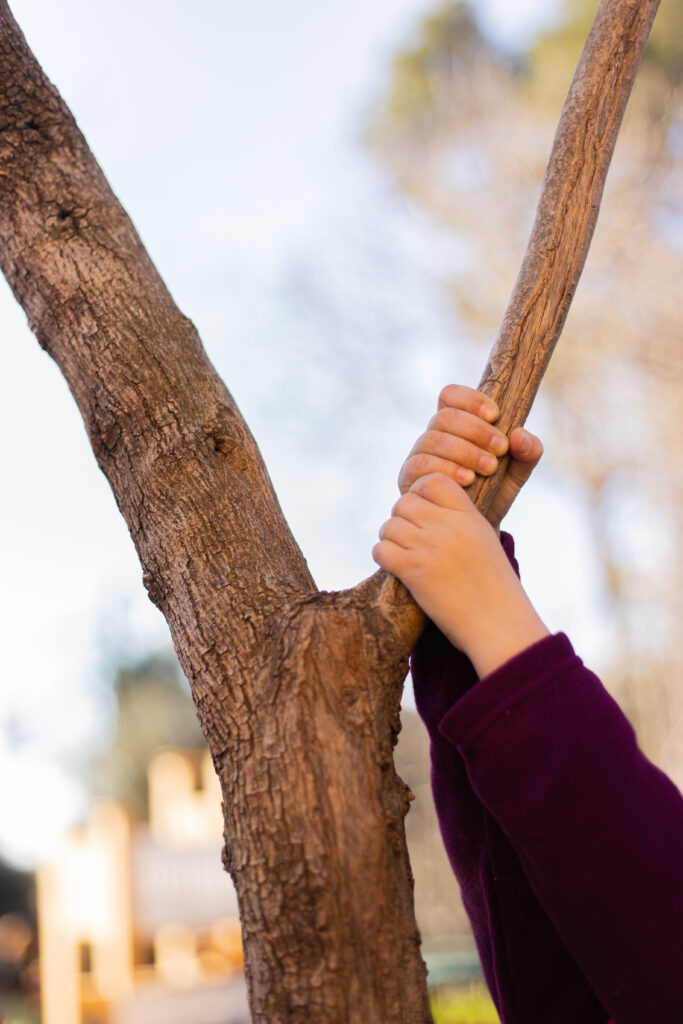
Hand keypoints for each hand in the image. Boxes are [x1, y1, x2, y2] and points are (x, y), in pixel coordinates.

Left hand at [373, 473, 548, 676]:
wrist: (499, 624)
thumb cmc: (494, 588)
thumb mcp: (484, 542)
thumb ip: (459, 521)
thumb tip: (425, 510)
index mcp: (469, 515)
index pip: (432, 481)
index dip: (420, 493)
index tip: (422, 512)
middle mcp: (449, 526)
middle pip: (404, 503)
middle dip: (401, 519)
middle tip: (409, 539)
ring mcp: (430, 547)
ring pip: (389, 526)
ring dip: (391, 540)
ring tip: (403, 555)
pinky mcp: (414, 571)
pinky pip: (381, 550)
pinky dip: (384, 558)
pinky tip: (397, 568)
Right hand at [398, 385, 542, 530]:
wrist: (478, 527)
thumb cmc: (495, 492)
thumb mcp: (518, 471)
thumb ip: (528, 452)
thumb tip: (520, 436)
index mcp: (455, 424)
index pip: (451, 396)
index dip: (470, 399)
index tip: (496, 414)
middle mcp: (433, 435)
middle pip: (444, 417)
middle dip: (476, 431)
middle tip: (500, 450)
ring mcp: (418, 455)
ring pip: (433, 439)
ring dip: (464, 451)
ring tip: (489, 468)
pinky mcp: (409, 478)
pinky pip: (421, 465)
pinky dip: (447, 469)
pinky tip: (468, 480)